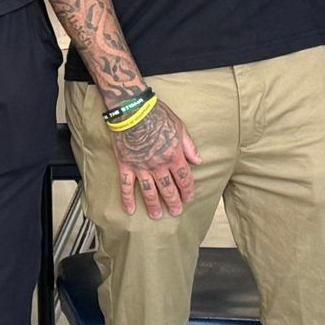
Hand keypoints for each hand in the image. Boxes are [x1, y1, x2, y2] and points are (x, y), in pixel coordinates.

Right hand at [111, 99, 202, 217]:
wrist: (133, 108)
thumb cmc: (157, 114)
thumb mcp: (180, 127)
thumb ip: (189, 146)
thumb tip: (198, 161)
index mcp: (174, 156)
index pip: (184, 179)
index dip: (188, 191)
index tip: (189, 199)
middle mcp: (159, 165)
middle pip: (168, 188)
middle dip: (173, 202)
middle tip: (176, 212)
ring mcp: (141, 166)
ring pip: (149, 191)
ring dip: (154, 204)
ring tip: (156, 215)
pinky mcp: (126, 164)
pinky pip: (126, 185)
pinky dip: (127, 198)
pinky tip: (130, 209)